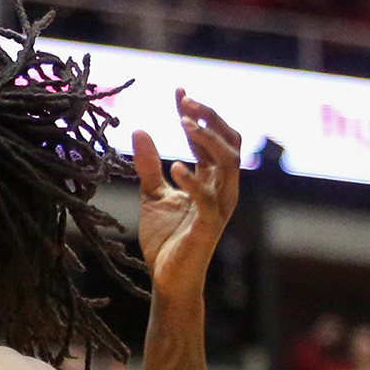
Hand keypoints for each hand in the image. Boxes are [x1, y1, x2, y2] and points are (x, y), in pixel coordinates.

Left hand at [132, 91, 239, 298]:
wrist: (167, 278)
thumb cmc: (166, 238)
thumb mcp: (152, 194)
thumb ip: (148, 165)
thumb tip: (139, 129)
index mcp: (211, 179)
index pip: (210, 138)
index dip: (197, 114)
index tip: (178, 91)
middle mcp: (222, 188)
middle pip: (230, 143)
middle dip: (210, 118)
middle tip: (185, 102)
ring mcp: (219, 206)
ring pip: (229, 164)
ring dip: (207, 140)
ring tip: (184, 123)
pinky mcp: (210, 226)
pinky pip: (209, 199)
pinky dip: (194, 180)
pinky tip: (175, 166)